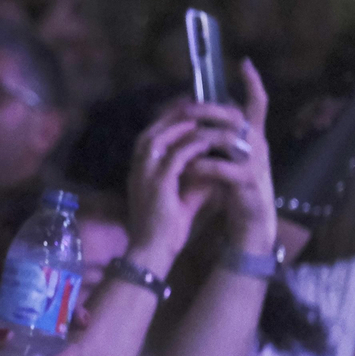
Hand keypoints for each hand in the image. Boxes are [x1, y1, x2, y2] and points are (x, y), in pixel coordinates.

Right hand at [125, 103, 217, 261]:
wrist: (153, 250)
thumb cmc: (166, 226)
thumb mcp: (184, 194)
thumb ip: (196, 175)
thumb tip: (216, 160)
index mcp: (140, 168)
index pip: (151, 135)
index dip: (168, 120)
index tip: (189, 110)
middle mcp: (138, 166)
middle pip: (152, 130)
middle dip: (173, 115)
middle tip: (196, 105)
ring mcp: (144, 173)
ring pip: (161, 139)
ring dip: (181, 127)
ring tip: (202, 119)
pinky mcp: (157, 183)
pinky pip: (175, 157)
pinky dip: (191, 147)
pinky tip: (206, 142)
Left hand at [184, 60, 276, 253]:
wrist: (253, 221)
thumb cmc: (236, 187)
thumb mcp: (228, 157)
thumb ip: (217, 138)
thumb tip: (195, 115)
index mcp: (253, 136)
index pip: (258, 103)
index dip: (253, 83)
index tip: (244, 62)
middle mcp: (258, 144)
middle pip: (235, 115)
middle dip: (208, 109)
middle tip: (187, 108)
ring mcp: (255, 162)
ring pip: (226, 138)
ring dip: (199, 138)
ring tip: (181, 141)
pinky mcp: (247, 182)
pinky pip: (221, 168)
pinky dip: (201, 166)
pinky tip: (188, 168)